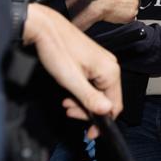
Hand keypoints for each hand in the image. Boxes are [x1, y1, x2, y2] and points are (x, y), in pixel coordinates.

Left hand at [23, 4, 122, 136]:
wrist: (44, 28)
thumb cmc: (56, 48)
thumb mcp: (71, 79)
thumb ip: (90, 98)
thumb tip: (107, 112)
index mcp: (110, 70)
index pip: (115, 105)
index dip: (103, 121)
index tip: (90, 132)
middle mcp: (109, 66)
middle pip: (106, 100)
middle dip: (88, 110)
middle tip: (71, 113)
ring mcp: (101, 63)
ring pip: (98, 92)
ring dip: (83, 102)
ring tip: (67, 103)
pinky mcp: (92, 61)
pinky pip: (92, 83)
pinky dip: (81, 91)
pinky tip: (69, 93)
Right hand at [66, 0, 138, 28]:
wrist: (96, 6)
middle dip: (129, 0)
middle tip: (119, 1)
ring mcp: (134, 8)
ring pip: (134, 8)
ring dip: (128, 8)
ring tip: (117, 7)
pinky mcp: (131, 18)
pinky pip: (131, 17)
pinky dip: (126, 16)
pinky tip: (118, 13)